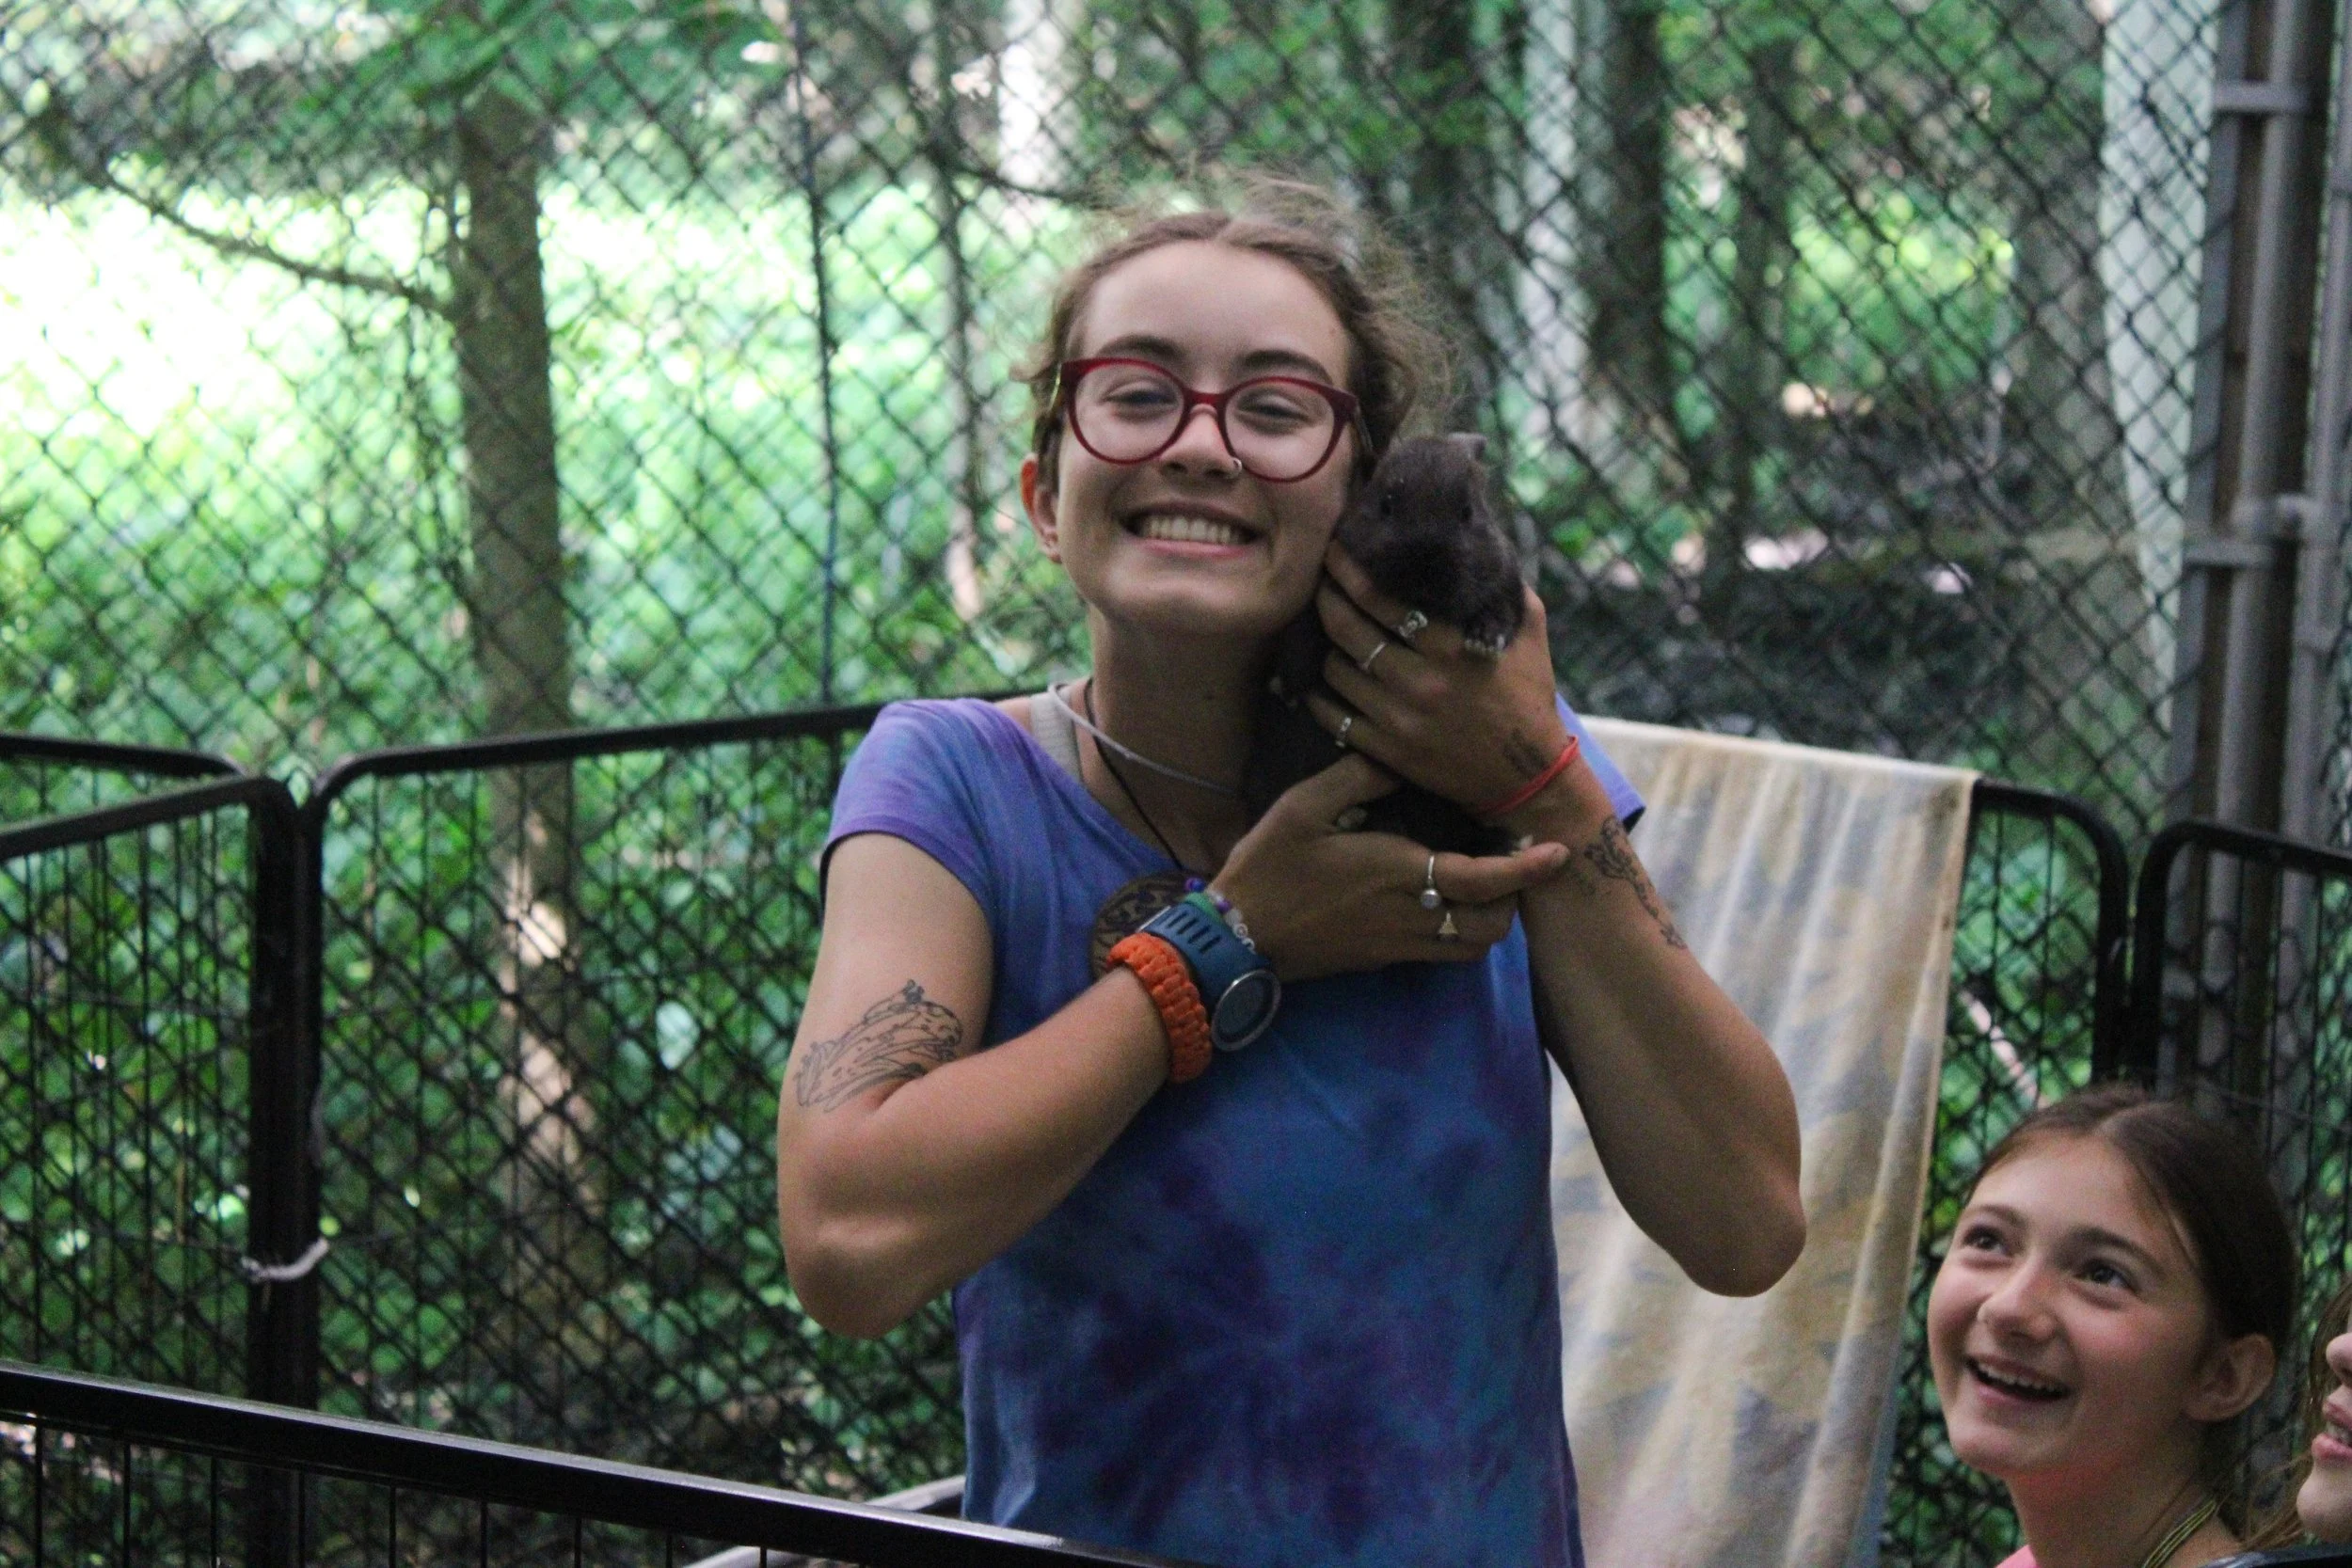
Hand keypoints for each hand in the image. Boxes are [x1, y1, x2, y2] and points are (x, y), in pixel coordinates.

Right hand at [1210, 754, 1569, 981]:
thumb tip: (1401, 758)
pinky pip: (1443, 955)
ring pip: (1471, 948)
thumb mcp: (1304, 806)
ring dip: (1491, 921)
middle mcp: (1408, 915)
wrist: (1237, 936)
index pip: (1482, 879)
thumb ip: (1358, 776)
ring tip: (1489, 886)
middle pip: (1491, 926)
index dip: (1527, 869)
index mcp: (1396, 873)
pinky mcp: (1384, 958)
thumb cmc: (1270, 865)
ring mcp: (1397, 944)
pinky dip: (1462, 935)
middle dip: (1515, 900)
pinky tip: (1448, 903)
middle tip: (1517, 865)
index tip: (1558, 852)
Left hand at [1305, 545, 1574, 814]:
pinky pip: (1333, 716)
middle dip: (1327, 598)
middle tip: (1321, 583)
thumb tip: (1477, 545)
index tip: (1335, 550)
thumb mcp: (1529, 631)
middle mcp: (1419, 681)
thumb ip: (1504, 587)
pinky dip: (1320, 695)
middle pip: (1347, 628)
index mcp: (1450, 646)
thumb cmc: (1528, 696)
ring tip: (1327, 631)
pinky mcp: (1387, 751)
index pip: (1380, 597)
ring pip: (1335, 669)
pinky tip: (1319, 679)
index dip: (1349, 570)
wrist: (1527, 775)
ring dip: (1325, 646)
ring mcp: (1398, 719)